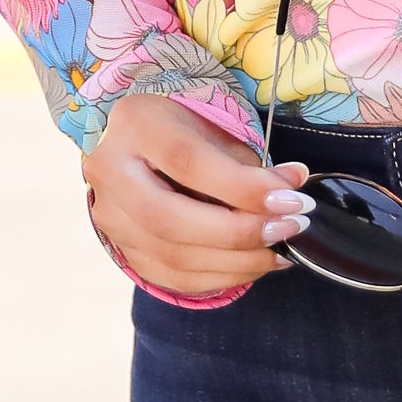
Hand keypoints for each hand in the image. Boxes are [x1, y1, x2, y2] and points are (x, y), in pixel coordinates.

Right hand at [84, 92, 310, 305]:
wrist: (139, 146)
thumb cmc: (185, 129)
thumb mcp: (213, 127)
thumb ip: (247, 161)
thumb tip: (292, 190)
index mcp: (134, 124)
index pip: (188, 163)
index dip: (243, 187)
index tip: (293, 199)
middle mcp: (108, 171)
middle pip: (170, 219)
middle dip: (239, 232)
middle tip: (290, 229)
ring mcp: (109, 216)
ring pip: (171, 256)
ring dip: (237, 261)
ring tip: (280, 251)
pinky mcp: (122, 248)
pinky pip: (171, 277)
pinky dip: (219, 277)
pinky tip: (254, 265)